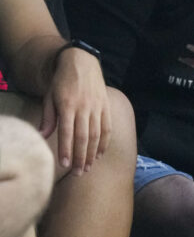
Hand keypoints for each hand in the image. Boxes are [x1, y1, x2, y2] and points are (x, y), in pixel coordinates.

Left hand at [38, 48, 110, 174]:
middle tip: (78, 173)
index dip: (66, 150)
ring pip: (96, 135)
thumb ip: (48, 117)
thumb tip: (43, 136)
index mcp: (68, 105)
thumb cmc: (62, 82)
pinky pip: (107, 128)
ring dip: (93, 153)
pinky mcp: (106, 107)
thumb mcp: (50, 97)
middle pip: (84, 137)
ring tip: (88, 167)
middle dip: (81, 157)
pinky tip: (100, 154)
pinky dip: (104, 143)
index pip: (67, 132)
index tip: (64, 165)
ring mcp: (97, 108)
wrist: (83, 63)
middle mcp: (84, 108)